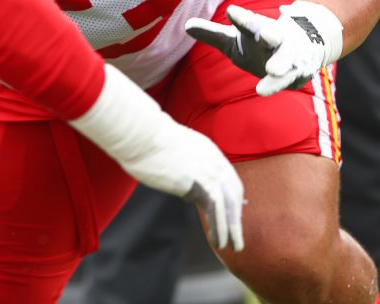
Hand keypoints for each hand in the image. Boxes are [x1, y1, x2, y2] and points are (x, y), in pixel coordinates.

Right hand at [69, 64, 244, 250]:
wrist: (141, 134)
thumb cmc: (144, 137)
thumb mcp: (170, 147)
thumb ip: (180, 160)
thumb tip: (179, 177)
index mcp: (208, 150)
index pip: (228, 177)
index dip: (233, 196)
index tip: (237, 210)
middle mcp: (213, 161)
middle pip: (234, 193)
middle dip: (237, 216)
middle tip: (238, 235)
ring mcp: (208, 173)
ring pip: (228, 206)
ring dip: (232, 229)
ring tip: (233, 246)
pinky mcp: (198, 185)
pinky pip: (215, 212)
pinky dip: (219, 229)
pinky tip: (218, 241)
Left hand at [185, 1, 342, 96]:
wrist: (304, 45)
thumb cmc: (260, 43)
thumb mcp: (235, 39)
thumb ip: (212, 34)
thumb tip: (185, 25)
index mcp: (258, 29)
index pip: (248, 23)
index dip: (241, 18)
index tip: (231, 11)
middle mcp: (276, 40)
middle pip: (273, 36)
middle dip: (271, 34)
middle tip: (268, 34)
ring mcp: (291, 55)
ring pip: (287, 59)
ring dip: (281, 64)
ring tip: (273, 70)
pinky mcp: (301, 71)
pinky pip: (296, 77)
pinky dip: (289, 81)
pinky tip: (284, 86)